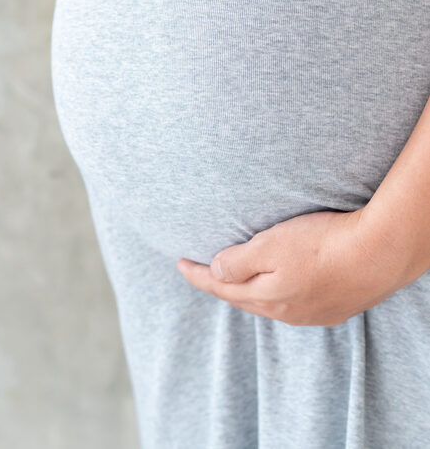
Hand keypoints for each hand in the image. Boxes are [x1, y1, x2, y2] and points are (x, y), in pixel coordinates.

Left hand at [176, 208, 409, 326]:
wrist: (379, 254)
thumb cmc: (322, 244)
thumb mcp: (270, 245)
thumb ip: (239, 261)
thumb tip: (215, 271)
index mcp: (266, 297)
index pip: (220, 286)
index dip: (197, 274)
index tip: (179, 262)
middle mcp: (286, 312)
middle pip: (242, 298)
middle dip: (219, 284)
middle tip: (200, 271)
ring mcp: (312, 313)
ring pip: (268, 303)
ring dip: (247, 291)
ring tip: (235, 279)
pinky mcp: (334, 307)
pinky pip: (293, 304)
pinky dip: (275, 293)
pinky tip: (279, 287)